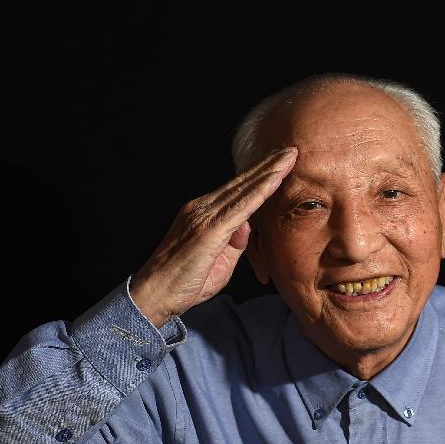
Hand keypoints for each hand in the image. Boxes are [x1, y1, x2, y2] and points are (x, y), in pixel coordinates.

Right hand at [129, 147, 297, 327]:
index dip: (259, 176)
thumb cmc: (183, 282)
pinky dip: (260, 192)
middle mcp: (202, 208)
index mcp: (203, 214)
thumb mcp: (219, 262)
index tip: (278, 163)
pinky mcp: (209, 229)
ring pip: (243, 190)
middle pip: (241, 184)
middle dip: (267, 165)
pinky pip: (240, 208)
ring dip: (268, 172)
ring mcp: (204, 216)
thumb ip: (234, 243)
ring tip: (289, 157)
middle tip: (290, 150)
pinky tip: (275, 180)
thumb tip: (247, 227)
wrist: (153, 293)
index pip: (237, 191)